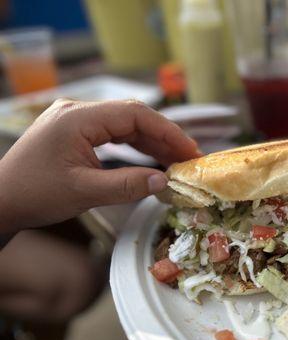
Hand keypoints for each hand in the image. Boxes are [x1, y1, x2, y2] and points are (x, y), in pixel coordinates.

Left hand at [0, 99, 200, 234]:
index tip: (189, 150)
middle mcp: (78, 111)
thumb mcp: (84, 192)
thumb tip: (164, 181)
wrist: (0, 200)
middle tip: (188, 157)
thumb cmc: (34, 195)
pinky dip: (135, 146)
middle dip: (163, 136)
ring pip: (125, 125)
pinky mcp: (75, 132)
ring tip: (176, 160)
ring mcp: (76, 120)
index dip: (167, 131)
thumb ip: (127, 185)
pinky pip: (113, 134)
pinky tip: (152, 159)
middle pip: (133, 117)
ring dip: (151, 142)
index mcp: (78, 118)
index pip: (135, 115)